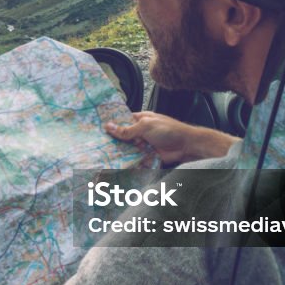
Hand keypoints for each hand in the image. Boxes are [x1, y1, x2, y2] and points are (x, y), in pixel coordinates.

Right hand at [104, 111, 237, 163]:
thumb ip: (127, 130)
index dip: (112, 124)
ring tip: (105, 157)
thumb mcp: (145, 126)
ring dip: (121, 153)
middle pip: (123, 136)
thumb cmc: (168, 130)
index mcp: (141, 119)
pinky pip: (136, 159)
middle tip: (98, 146)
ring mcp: (144, 144)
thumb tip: (109, 127)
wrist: (186, 146)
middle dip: (114, 141)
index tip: (98, 129)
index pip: (123, 121)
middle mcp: (141, 131)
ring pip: (128, 149)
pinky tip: (118, 165)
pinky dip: (130, 162)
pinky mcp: (148, 155)